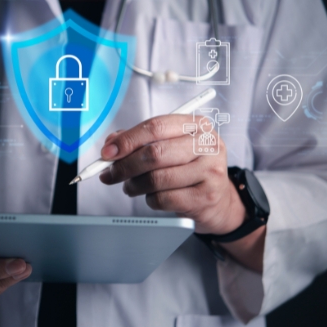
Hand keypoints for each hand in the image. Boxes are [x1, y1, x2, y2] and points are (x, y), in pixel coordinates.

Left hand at [99, 114, 244, 234]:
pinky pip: (164, 199)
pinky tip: (152, 197)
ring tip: (131, 187)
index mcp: (196, 125)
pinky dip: (150, 199)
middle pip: (154, 153)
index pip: (155, 127)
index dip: (127, 140)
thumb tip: (111, 144)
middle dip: (125, 166)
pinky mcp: (206, 196)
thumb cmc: (189, 169)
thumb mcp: (170, 147)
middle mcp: (207, 144)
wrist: (218, 201)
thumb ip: (141, 141)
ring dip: (135, 185)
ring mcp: (210, 171)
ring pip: (157, 179)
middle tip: (111, 174)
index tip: (107, 153)